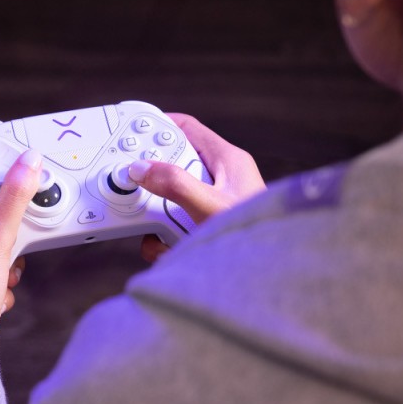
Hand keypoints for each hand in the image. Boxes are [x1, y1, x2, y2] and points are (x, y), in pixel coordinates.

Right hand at [135, 113, 265, 263]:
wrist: (270, 279)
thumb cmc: (255, 236)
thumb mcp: (209, 206)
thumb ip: (175, 184)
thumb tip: (141, 168)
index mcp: (229, 162)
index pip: (187, 128)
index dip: (159, 125)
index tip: (132, 132)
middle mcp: (220, 180)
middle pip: (172, 167)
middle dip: (153, 184)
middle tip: (140, 192)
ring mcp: (211, 205)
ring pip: (169, 200)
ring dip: (158, 219)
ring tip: (166, 233)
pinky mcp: (204, 228)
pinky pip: (172, 226)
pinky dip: (164, 240)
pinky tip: (170, 249)